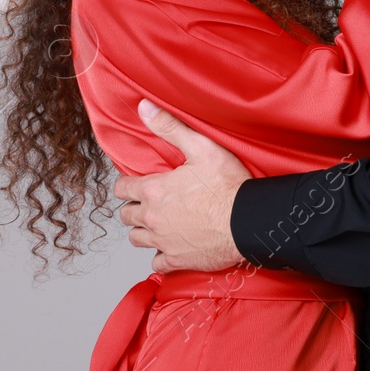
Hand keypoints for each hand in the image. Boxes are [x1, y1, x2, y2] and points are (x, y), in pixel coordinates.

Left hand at [114, 100, 247, 272]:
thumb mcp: (202, 147)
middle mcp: (152, 218)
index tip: (137, 184)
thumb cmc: (227, 185)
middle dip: (135, 208)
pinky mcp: (177, 259)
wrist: (247, 220)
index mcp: (155, 190)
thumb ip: (170, 128)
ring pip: (137, 239)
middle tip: (151, 203)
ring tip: (158, 223)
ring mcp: (163, 241)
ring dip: (144, 231)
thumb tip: (144, 108)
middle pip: (127, 215)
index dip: (128, 185)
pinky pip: (157, 262)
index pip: (123, 188)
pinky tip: (172, 245)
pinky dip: (161, 255)